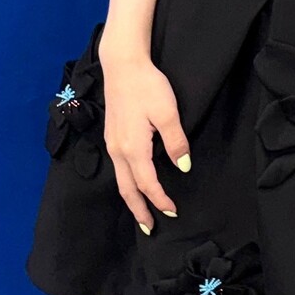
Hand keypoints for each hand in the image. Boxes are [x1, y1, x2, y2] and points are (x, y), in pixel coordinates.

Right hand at [99, 50, 190, 233]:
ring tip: (142, 212)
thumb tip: (182, 167)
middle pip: (128, 189)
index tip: (172, 212)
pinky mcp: (112, 136)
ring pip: (121, 180)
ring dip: (132, 199)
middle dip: (139, 210)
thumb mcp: (168, 112)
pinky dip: (127, 184)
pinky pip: (119, 169)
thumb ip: (175, 141)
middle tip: (150, 228)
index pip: (147, 183)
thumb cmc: (148, 87)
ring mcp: (113, 144)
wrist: (123, 66)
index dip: (159, 200)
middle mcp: (118, 151)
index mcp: (133, 148)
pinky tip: (134, 184)